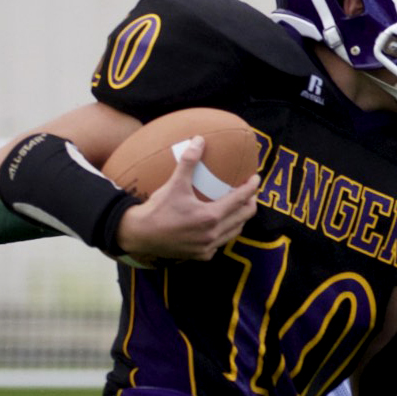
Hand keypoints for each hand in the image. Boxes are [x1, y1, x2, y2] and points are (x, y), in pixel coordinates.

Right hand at [113, 136, 259, 262]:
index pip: (240, 200)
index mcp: (211, 216)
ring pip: (235, 232)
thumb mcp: (175, 183)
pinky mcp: (201, 255)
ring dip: (240, 219)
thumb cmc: (158, 209)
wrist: (141, 235)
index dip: (251, 188)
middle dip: (250, 203)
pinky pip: (221, 243)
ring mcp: (208, 247)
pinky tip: (220, 225)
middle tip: (249, 192)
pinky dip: (225, 232)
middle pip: (244, 217)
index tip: (256, 178)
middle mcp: (213, 234)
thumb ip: (189, 161)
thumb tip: (199, 139)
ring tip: (239, 207)